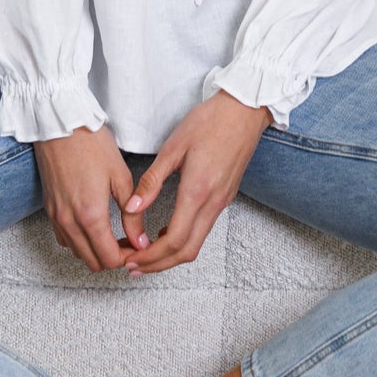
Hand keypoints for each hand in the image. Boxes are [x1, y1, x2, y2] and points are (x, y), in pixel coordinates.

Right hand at [33, 123, 139, 272]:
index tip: (138, 246)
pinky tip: (92, 225)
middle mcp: (70, 222)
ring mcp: (57, 217)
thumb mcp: (121, 176)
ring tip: (112, 234)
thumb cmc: (92, 145)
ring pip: (78, 253)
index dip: (129, 257)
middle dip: (113, 258)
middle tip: (128, 242)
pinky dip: (79, 241)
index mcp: (91, 215)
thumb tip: (140, 240)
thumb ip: (132, 214)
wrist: (61, 125)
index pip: (110, 259)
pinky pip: (64, 239)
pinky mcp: (49, 210)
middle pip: (93, 263)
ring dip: (96, 251)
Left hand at [119, 91, 272, 276]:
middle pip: (187, 252)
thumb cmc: (209, 121)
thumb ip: (152, 181)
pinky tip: (166, 234)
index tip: (131, 260)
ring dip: (170, 255)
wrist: (245, 110)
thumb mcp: (173, 147)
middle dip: (158, 265)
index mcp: (198, 191)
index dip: (151, 257)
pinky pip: (203, 229)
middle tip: (134, 267)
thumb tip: (133, 208)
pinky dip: (183, 240)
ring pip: (197, 243)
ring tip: (145, 255)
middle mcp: (213, 202)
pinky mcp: (225, 196)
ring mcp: (222, 201)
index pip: (174, 240)